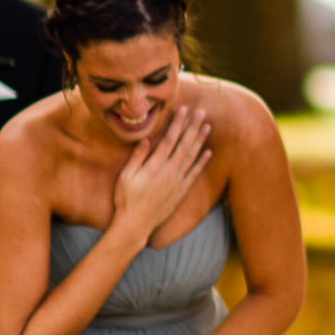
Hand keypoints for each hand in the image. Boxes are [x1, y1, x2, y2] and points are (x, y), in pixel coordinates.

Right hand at [109, 105, 213, 243]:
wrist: (135, 225)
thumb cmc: (126, 200)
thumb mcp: (126, 177)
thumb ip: (137, 158)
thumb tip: (146, 140)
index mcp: (155, 166)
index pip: (169, 139)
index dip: (178, 123)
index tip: (184, 110)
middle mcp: (169, 172)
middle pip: (184, 144)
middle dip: (193, 127)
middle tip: (201, 112)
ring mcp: (177, 182)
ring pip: (191, 157)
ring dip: (200, 140)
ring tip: (207, 126)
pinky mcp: (180, 192)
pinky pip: (194, 174)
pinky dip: (202, 163)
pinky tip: (208, 152)